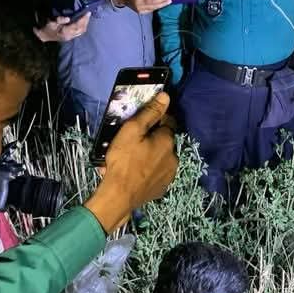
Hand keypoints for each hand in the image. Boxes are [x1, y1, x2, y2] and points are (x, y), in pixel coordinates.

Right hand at [33, 12, 90, 42]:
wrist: (44, 36)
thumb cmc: (47, 28)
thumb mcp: (51, 22)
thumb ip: (60, 20)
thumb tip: (68, 18)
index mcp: (66, 32)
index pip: (77, 25)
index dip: (83, 19)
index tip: (87, 12)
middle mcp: (70, 36)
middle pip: (81, 29)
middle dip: (86, 21)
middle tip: (88, 13)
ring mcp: (71, 37)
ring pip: (81, 31)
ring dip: (85, 24)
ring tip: (86, 17)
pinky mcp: (70, 37)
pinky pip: (79, 32)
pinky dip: (82, 27)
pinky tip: (82, 22)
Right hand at [84, 92, 177, 231]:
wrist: (119, 195)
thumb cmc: (123, 160)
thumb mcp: (132, 130)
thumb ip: (150, 112)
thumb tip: (166, 96)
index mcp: (168, 141)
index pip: (168, 122)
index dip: (157, 119)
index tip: (143, 122)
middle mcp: (174, 157)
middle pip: (164, 142)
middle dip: (153, 140)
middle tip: (133, 143)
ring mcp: (169, 174)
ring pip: (162, 158)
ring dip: (151, 156)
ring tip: (132, 160)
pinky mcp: (162, 188)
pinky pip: (157, 174)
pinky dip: (149, 171)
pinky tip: (136, 173)